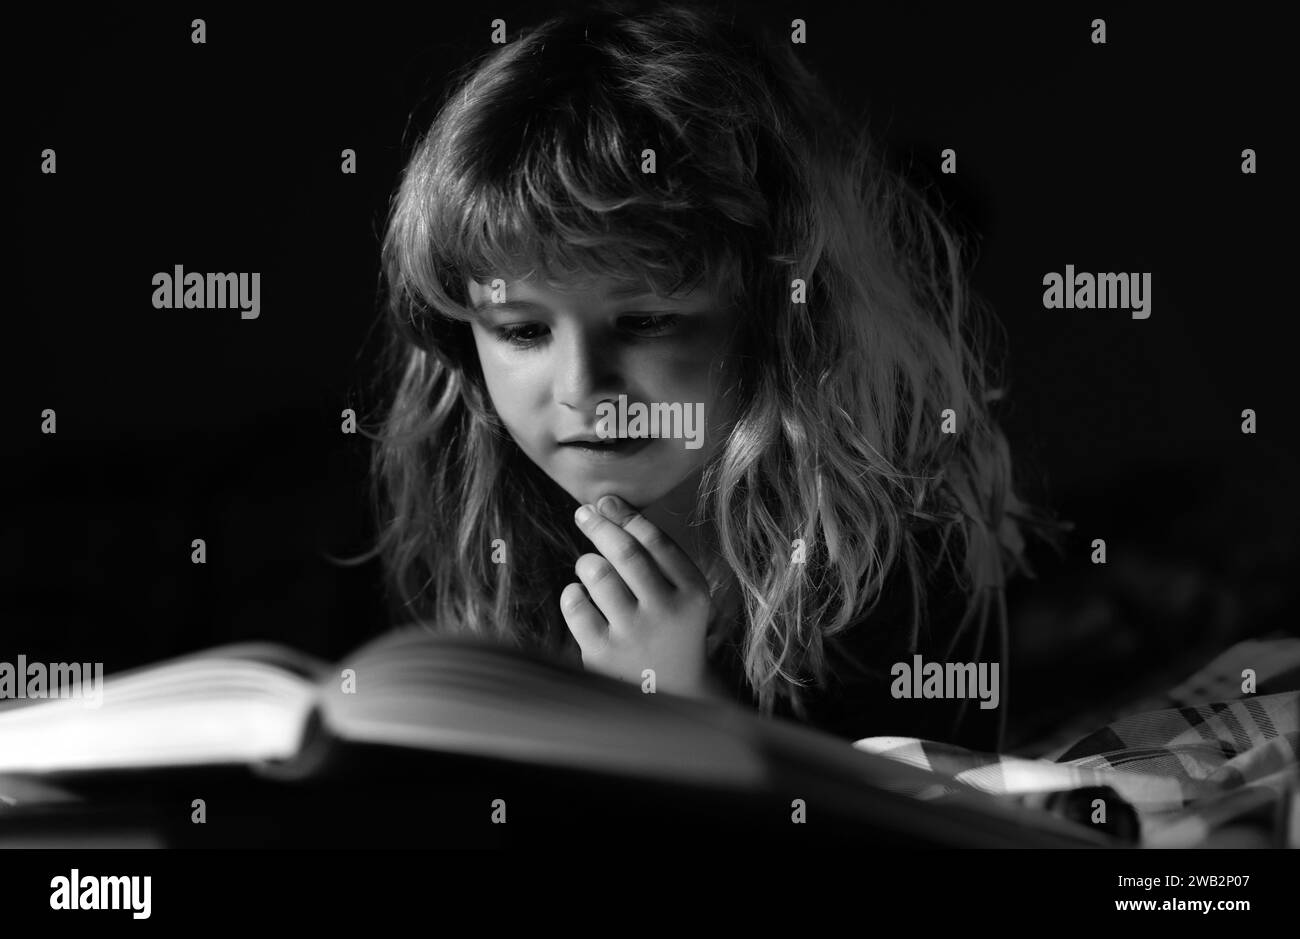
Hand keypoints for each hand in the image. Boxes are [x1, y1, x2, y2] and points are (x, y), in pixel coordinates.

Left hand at [561, 495, 712, 697]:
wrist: (670, 691)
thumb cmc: (669, 626)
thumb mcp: (681, 591)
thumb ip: (654, 551)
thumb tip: (606, 504)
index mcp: (692, 592)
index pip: (655, 540)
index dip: (625, 515)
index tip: (605, 502)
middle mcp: (666, 612)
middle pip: (624, 552)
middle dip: (598, 525)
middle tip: (583, 513)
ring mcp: (633, 634)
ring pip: (596, 573)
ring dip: (586, 563)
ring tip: (590, 570)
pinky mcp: (602, 653)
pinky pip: (574, 604)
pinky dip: (573, 592)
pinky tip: (582, 597)